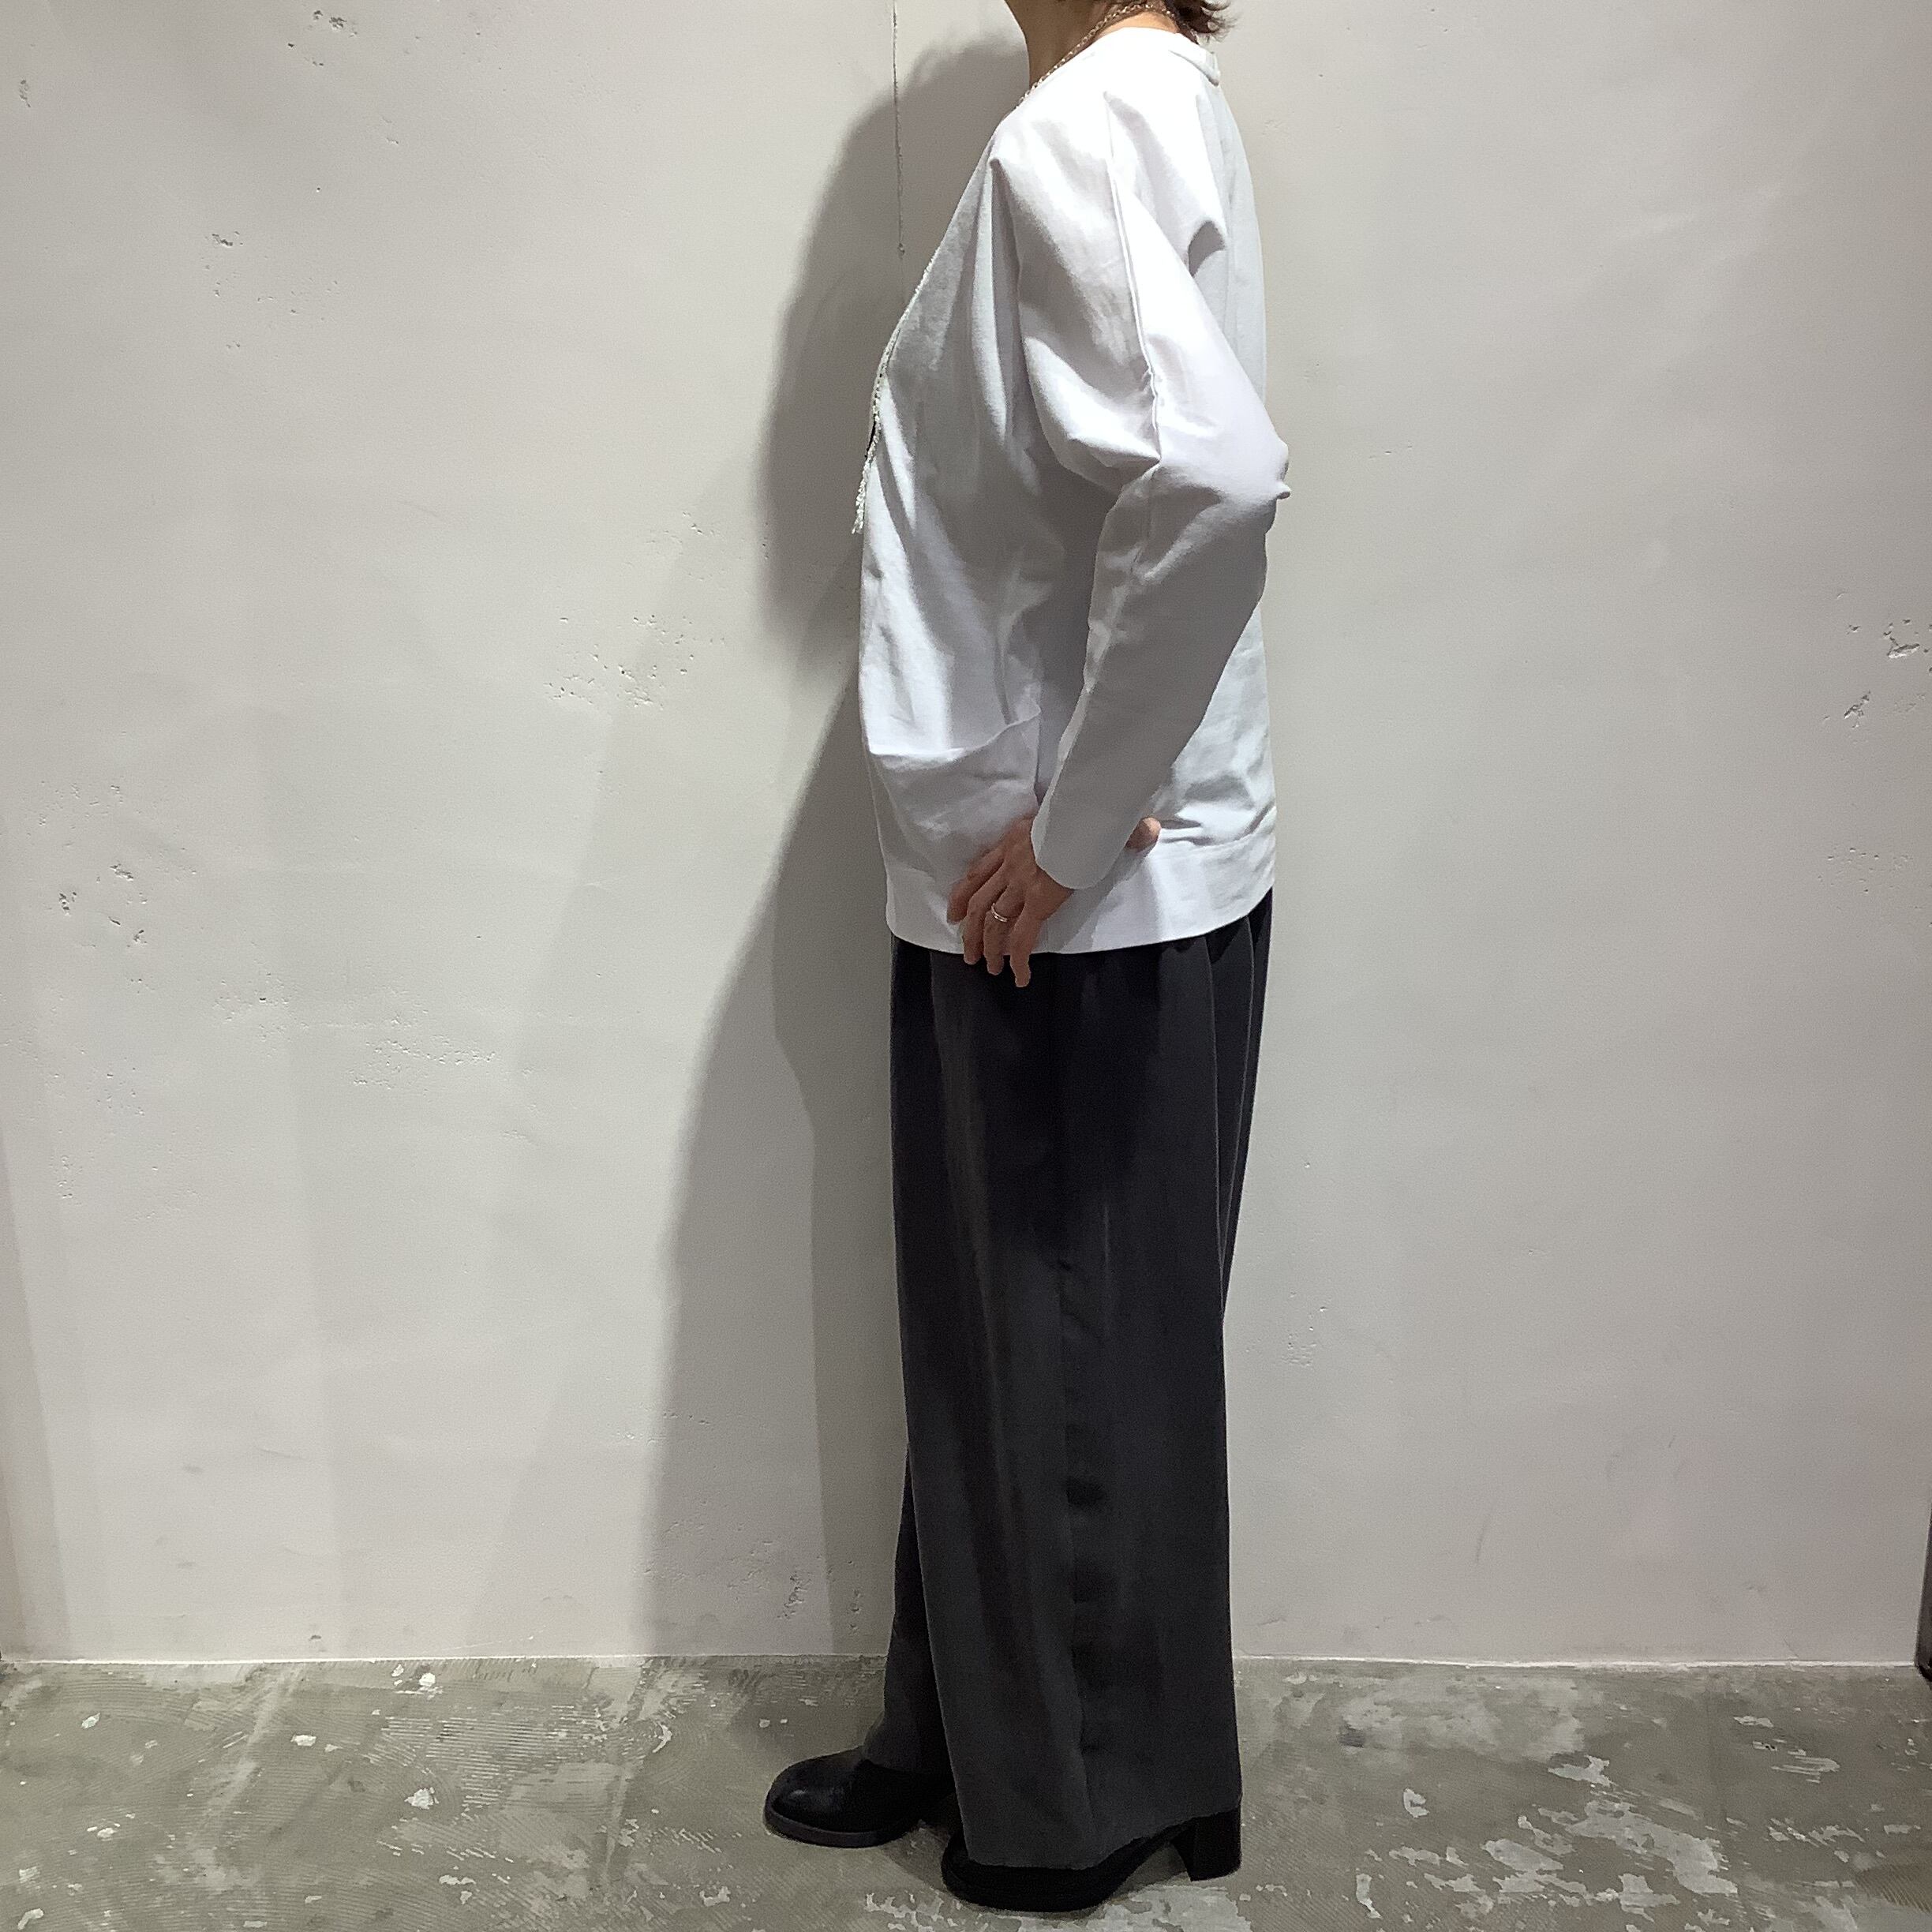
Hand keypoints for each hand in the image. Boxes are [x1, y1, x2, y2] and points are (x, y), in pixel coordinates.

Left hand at [948, 813, 1160, 986]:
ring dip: (987, 948)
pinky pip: (1021, 938)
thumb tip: (1147, 829)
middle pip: (979, 902)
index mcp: (1015, 842)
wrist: (1084, 810)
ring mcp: (1022, 884)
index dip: (963, 894)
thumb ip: (1103, 827)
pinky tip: (1019, 978)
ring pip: (993, 923)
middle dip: (970, 930)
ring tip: (987, 967)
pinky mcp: (1039, 902)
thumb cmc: (1088, 807)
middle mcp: (1011, 864)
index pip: (980, 871)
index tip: (956, 911)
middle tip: (968, 951)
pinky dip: (1017, 961)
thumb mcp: (1084, 814)